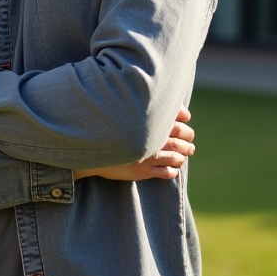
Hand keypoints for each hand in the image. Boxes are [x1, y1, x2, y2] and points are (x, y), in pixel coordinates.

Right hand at [76, 106, 194, 180]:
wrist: (86, 149)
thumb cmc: (105, 126)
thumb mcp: (122, 110)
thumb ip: (143, 105)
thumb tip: (164, 103)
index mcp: (146, 123)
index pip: (174, 121)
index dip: (183, 120)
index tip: (186, 120)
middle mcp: (149, 139)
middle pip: (177, 140)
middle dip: (187, 140)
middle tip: (190, 142)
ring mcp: (147, 157)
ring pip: (174, 157)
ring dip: (182, 156)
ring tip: (186, 154)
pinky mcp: (143, 171)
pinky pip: (165, 172)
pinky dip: (172, 171)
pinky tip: (173, 169)